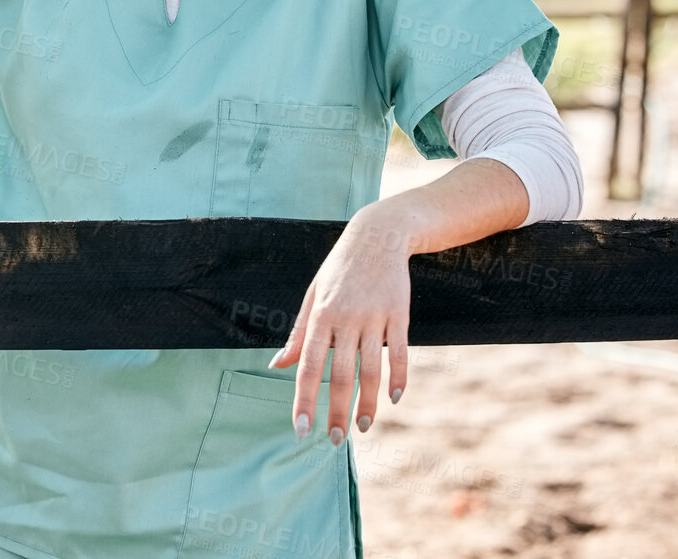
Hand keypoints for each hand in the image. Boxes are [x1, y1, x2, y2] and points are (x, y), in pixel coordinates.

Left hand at [265, 209, 413, 445]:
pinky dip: (399, 378)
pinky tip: (394, 399)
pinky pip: (400, 353)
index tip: (301, 429)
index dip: (305, 400)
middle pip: (341, 374)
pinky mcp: (399, 314)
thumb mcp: (312, 296)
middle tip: (335, 441)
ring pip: (372, 370)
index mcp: (320, 316)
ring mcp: (375, 317)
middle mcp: (346, 319)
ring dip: (368, 403)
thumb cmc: (338, 270)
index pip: (308, 365)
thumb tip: (277, 366)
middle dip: (337, 412)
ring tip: (364, 428)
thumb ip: (298, 334)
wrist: (377, 237)